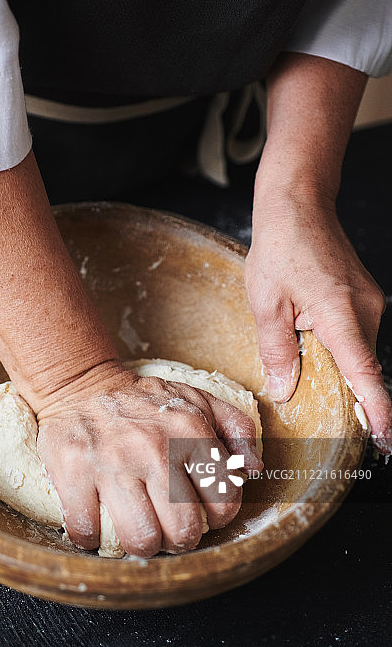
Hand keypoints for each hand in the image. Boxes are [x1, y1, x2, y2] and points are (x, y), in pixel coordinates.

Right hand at [34, 362, 262, 556]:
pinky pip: (87, 532)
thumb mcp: (198, 399)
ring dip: (140, 544)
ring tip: (136, 528)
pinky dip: (90, 537)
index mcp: (189, 432)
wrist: (82, 384)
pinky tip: (97, 520)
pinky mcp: (73, 472)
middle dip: (178, 539)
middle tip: (167, 527)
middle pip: (183, 532)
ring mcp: (111, 462)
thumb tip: (253, 468)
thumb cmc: (144, 401)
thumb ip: (237, 428)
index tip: (199, 512)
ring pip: (140, 540)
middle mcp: (154, 448)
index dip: (214, 518)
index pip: (222, 505)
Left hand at [245, 195, 391, 452]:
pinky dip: (336, 342)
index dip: (378, 412)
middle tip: (308, 393)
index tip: (386, 442)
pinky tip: (308, 330)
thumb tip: (283, 390)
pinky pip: (354, 332)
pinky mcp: (364, 296)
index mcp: (342, 315)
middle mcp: (366, 310)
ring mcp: (370, 301)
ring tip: (297, 340)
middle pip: (359, 366)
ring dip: (332, 358)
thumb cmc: (280, 248)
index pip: (366, 375)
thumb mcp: (266, 304)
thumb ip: (276, 352)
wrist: (298, 205)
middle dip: (338, 385)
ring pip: (355, 348)